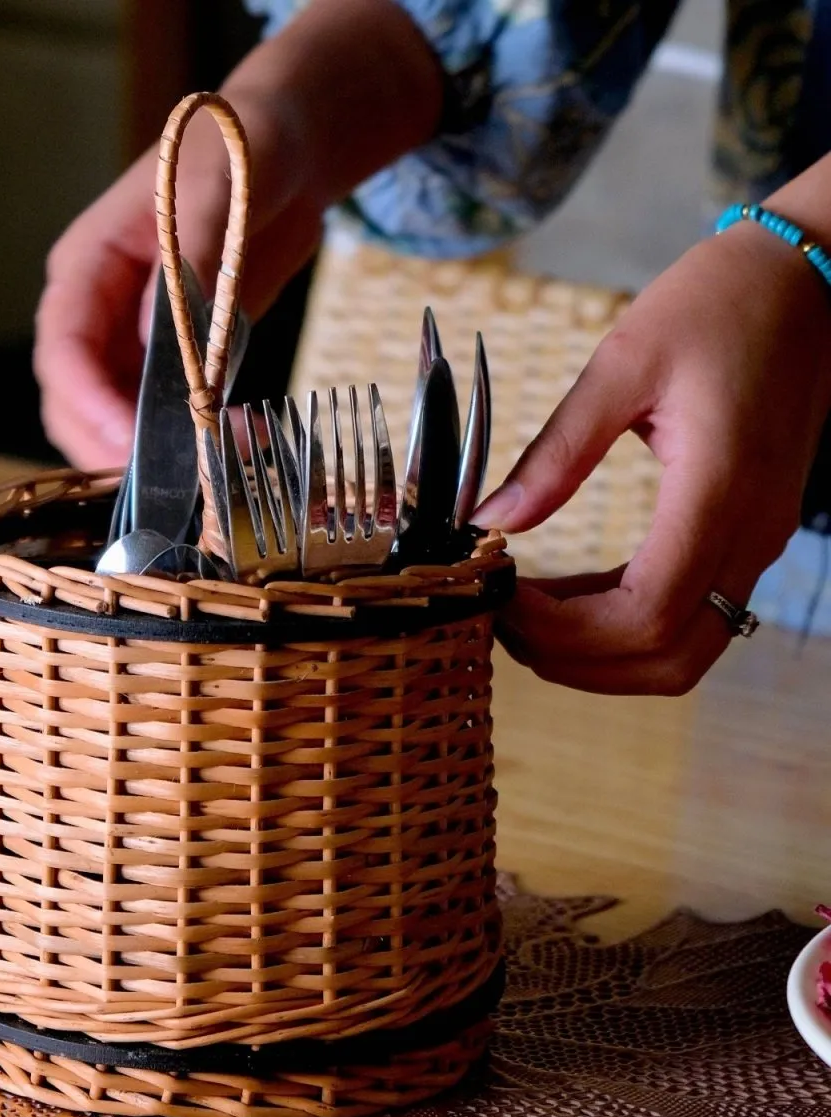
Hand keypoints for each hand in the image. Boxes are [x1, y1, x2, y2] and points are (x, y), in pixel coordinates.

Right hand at [32, 115, 323, 469]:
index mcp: (87, 267)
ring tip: (223, 457)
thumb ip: (188, 261)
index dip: (89, 402)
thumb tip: (156, 338)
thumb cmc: (238, 150)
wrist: (287, 154)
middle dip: (116, 445)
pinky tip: (243, 439)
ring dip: (160, 452)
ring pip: (119, 420)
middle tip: (175, 475)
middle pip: (77, 402)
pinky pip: (171, 416)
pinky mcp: (177, 361)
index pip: (64, 349)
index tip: (131, 439)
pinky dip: (199, 438)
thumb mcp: (213, 192)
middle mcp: (100, 313)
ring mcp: (136, 342)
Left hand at [472, 222, 830, 693]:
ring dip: (598, 655)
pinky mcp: (747, 535)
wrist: (805, 281)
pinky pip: (688, 614)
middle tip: (503, 620)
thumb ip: (557, 452)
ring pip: (682, 652)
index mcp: (719, 491)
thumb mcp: (622, 364)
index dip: (563, 631)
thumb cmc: (717, 305)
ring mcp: (756, 542)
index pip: (645, 615)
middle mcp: (750, 535)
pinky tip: (565, 597)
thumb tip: (493, 520)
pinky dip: (622, 625)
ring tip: (524, 614)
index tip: (499, 597)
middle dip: (575, 660)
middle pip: (667, 659)